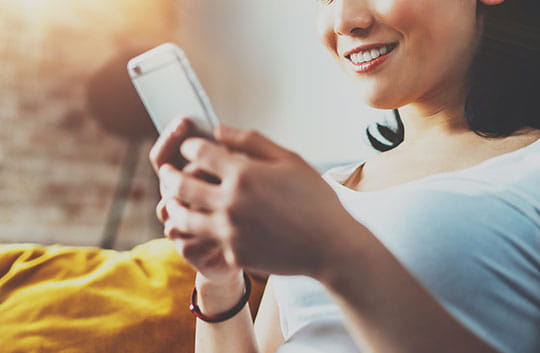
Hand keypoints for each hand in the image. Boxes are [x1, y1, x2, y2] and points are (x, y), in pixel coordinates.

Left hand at [157, 124, 355, 277]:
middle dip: (169, 174)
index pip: (200, 151)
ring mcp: (229, 231)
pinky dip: (195, 230)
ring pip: (183, 217)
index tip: (190, 145)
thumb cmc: (315, 199)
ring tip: (170, 200)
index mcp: (243, 173)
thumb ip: (252, 141)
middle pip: (182, 184)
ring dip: (172, 205)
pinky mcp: (232, 253)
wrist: (330, 246)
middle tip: (166, 171)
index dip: (190, 144)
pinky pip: (203, 240)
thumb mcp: (290, 160)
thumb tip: (219, 130)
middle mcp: (230, 202)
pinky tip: (196, 224)